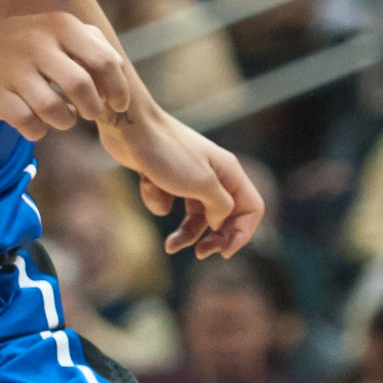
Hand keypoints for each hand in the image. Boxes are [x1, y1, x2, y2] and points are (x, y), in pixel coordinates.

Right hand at [0, 2, 133, 138]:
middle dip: (92, 108)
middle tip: (88, 113)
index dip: (118, 89)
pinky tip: (36, 123)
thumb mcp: (57, 30)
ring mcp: (13, 70)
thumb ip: (92, 46)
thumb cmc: (24, 40)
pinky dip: (39, 131)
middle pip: (81, 86)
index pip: (104, 61)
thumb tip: (118, 75)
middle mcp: (37, 44)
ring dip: (66, 121)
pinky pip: (29, 124)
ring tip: (63, 117)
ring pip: (55, 110)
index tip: (118, 104)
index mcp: (60, 26)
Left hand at [98, 108, 265, 258]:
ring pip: (195, 216)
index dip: (242, 233)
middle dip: (214, 238)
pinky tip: (148, 185)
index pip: (251, 208)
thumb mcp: (201, 184)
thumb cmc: (168, 153)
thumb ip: (219, 207)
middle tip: (199, 254)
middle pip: (225, 217)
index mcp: (229, 174)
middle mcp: (213, 176)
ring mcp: (188, 177)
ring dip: (185, 233)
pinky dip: (157, 200)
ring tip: (170, 246)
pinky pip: (167, 202)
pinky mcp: (165, 179)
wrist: (130, 129)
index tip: (223, 252)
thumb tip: (219, 223)